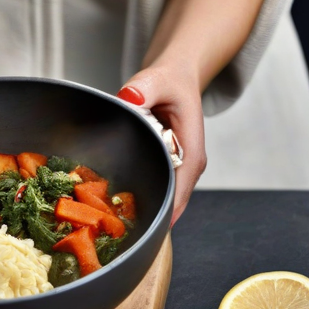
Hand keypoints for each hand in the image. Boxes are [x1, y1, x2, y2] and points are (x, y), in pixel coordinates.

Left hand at [117, 64, 206, 225]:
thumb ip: (145, 87)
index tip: (148, 230)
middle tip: (122, 231)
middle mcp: (188, 162)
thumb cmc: (172, 80)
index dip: (166, 209)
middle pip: (172, 199)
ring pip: (164, 194)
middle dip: (150, 215)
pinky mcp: (168, 164)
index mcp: (191, 148)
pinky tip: (119, 202)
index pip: (181, 186)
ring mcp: (178, 166)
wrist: (176, 77)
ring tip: (117, 222)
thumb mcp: (158, 79)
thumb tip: (131, 98)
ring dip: (145, 207)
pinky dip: (141, 193)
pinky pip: (156, 184)